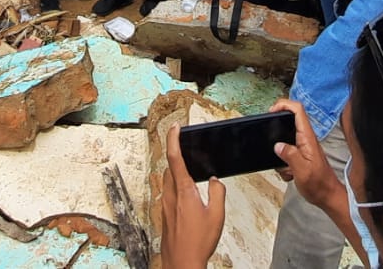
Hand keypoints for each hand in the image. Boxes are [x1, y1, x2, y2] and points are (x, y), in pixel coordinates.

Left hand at [162, 123, 225, 268]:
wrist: (182, 262)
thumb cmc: (197, 242)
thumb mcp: (217, 216)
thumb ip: (217, 193)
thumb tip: (214, 181)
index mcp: (184, 191)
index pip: (175, 157)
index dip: (174, 139)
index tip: (176, 127)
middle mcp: (171, 195)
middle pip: (170, 167)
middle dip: (177, 154)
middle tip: (186, 146)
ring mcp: (165, 204)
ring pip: (168, 179)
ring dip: (177, 171)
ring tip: (190, 169)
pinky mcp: (165, 213)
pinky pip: (169, 192)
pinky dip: (176, 185)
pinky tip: (187, 195)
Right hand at [269, 100, 342, 211]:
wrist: (328, 197)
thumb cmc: (319, 185)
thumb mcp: (302, 171)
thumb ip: (290, 156)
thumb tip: (277, 145)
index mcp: (307, 138)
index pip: (298, 110)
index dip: (283, 105)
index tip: (271, 112)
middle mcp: (306, 139)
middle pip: (290, 119)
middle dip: (276, 127)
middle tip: (268, 135)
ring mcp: (304, 146)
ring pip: (285, 137)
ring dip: (279, 150)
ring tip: (282, 165)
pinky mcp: (301, 154)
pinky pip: (287, 151)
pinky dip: (283, 161)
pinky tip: (288, 173)